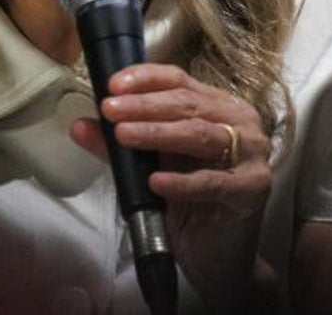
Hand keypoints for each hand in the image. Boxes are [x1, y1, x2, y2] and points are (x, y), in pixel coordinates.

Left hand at [71, 64, 271, 308]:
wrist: (216, 252)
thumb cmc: (186, 200)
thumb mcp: (147, 165)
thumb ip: (117, 146)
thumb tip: (79, 126)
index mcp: (214, 105)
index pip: (178, 79)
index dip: (145, 79)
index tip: (112, 85)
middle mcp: (237, 121)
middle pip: (187, 104)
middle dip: (144, 106)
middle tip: (109, 110)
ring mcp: (250, 154)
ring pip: (200, 135)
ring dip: (158, 133)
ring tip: (124, 135)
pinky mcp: (252, 188)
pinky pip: (212, 182)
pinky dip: (181, 181)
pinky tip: (155, 181)